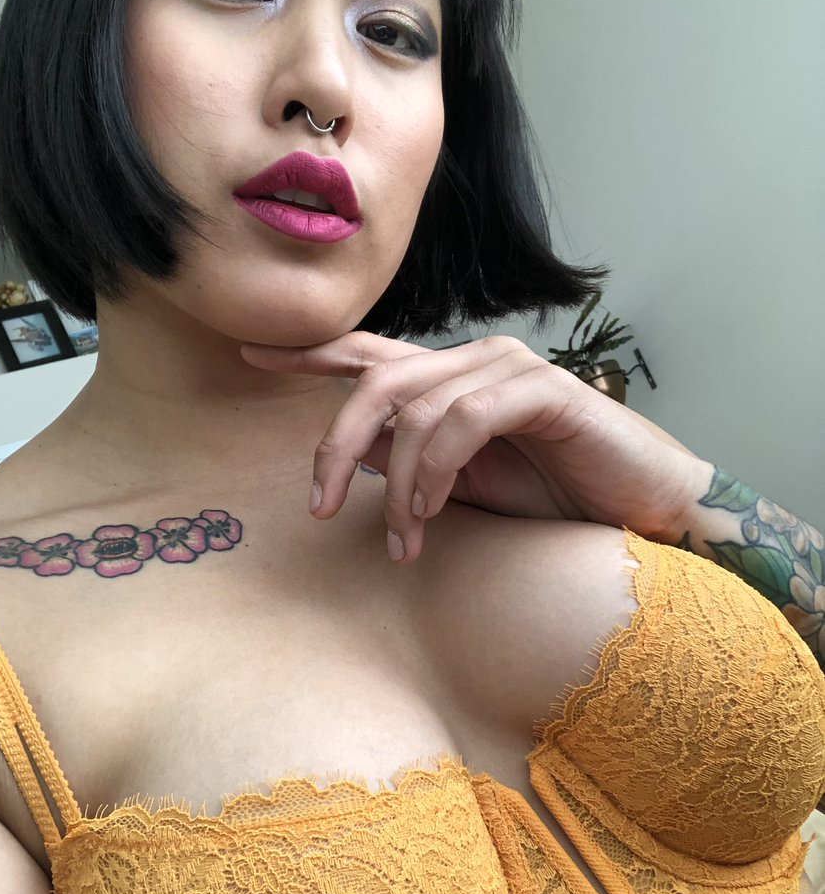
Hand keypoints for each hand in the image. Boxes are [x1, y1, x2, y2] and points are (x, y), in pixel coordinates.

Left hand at [240, 332, 709, 562]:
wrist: (641, 509)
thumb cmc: (554, 497)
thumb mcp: (463, 488)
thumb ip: (409, 463)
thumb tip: (351, 455)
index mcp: (450, 381)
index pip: (368, 355)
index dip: (309, 353)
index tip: (251, 355)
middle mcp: (474, 362)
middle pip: (375, 383)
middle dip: (333, 446)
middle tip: (315, 508)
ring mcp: (508, 369)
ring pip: (415, 410)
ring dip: (397, 486)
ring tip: (405, 541)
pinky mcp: (541, 390)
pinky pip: (463, 420)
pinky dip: (437, 469)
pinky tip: (436, 509)